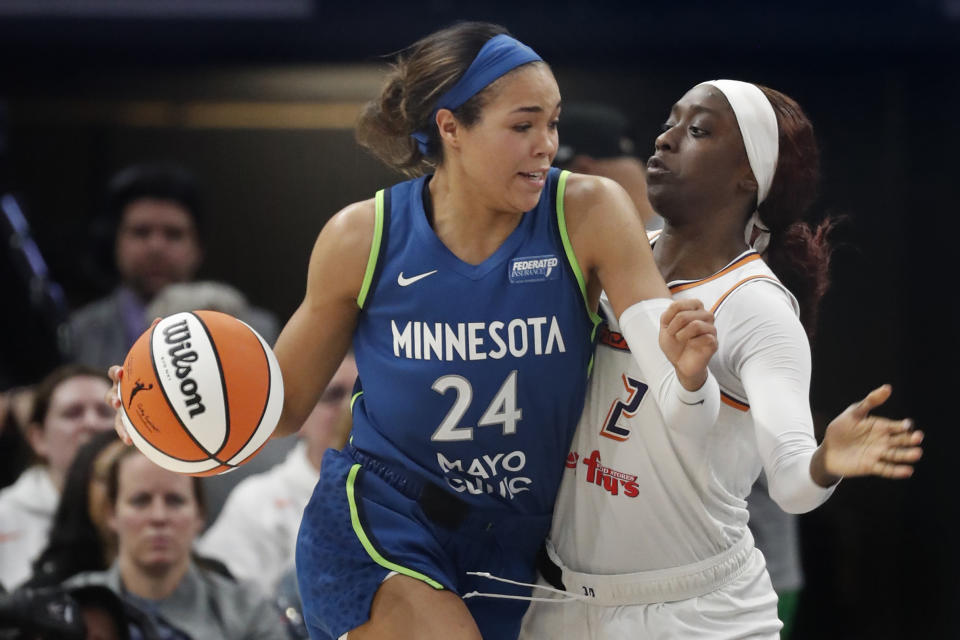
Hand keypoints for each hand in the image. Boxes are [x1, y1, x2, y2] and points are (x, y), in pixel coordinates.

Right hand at [103, 317, 161, 446]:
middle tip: (119, 401)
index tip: (121, 374)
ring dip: (119, 425)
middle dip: (113, 398)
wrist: (155, 398)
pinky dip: (127, 437)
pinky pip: (126, 432)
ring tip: (125, 433)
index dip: (116, 373)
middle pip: (111, 396)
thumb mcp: (156, 360)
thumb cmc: (153, 376)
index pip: (116, 373)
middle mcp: (122, 394)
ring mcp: (125, 412)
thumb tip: (159, 319)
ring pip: (116, 419)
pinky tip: (131, 444)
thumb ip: (156, 341)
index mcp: (128, 378)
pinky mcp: (130, 425)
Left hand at [658, 299, 717, 390]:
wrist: (681, 363)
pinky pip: (705, 338)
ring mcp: (711, 328)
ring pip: (696, 325)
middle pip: (684, 314)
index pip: (678, 304)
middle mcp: (705, 315)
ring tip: (680, 339)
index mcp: (694, 308)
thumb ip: (667, 315)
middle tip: (672, 334)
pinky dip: (693, 343)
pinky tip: (691, 346)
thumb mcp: (665, 328)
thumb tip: (676, 309)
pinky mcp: (714, 342)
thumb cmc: (675, 343)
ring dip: (682, 334)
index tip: (666, 326)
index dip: (668, 317)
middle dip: (673, 326)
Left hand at [817, 385, 922, 481]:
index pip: (896, 426)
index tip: (907, 425)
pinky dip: (896, 471)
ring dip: (907, 455)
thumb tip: (888, 388)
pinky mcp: (871, 466)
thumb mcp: (854, 412)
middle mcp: (883, 441)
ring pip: (896, 455)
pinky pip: (886, 469)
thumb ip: (870, 401)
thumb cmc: (841, 428)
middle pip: (900, 440)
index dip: (902, 425)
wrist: (828, 450)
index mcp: (880, 427)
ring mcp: (878, 454)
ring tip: (917, 453)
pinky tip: (907, 471)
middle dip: (910, 439)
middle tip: (918, 437)